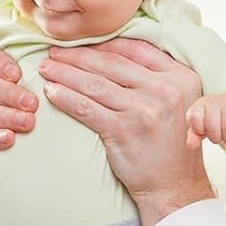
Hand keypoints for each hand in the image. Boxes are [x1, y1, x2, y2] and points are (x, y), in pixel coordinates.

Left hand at [38, 37, 212, 225]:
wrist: (174, 184)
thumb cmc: (171, 143)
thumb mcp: (178, 100)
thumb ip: (157, 76)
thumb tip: (117, 49)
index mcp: (180, 76)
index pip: (134, 49)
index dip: (103, 42)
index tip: (80, 41)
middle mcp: (164, 90)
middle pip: (110, 64)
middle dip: (77, 55)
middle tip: (53, 52)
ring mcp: (143, 110)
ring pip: (94, 84)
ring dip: (65, 73)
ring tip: (46, 69)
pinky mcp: (123, 131)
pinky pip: (86, 108)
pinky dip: (65, 98)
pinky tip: (51, 92)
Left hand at [186, 91, 225, 154]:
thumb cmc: (218, 118)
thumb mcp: (203, 126)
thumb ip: (194, 135)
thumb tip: (191, 145)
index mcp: (200, 105)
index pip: (194, 118)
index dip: (198, 129)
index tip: (204, 133)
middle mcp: (214, 101)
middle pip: (212, 126)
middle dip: (216, 139)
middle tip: (221, 143)